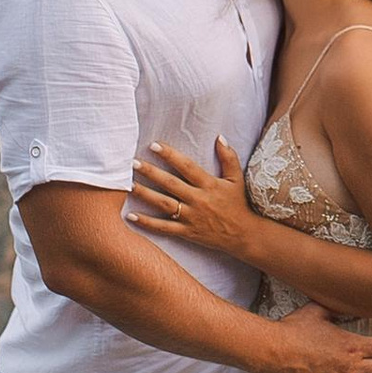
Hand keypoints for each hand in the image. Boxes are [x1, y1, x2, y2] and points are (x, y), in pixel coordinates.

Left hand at [129, 138, 256, 258]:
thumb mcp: (237, 179)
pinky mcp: (186, 232)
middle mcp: (198, 199)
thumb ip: (229, 157)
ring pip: (164, 204)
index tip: (154, 145)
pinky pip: (164, 227)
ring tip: (128, 185)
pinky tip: (131, 215)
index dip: (170, 155)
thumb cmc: (238, 204)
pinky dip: (147, 223)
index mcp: (209, 184)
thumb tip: (219, 137)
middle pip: (170, 184)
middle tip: (132, 163)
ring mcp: (191, 217)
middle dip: (151, 172)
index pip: (187, 167)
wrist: (243, 235)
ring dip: (145, 194)